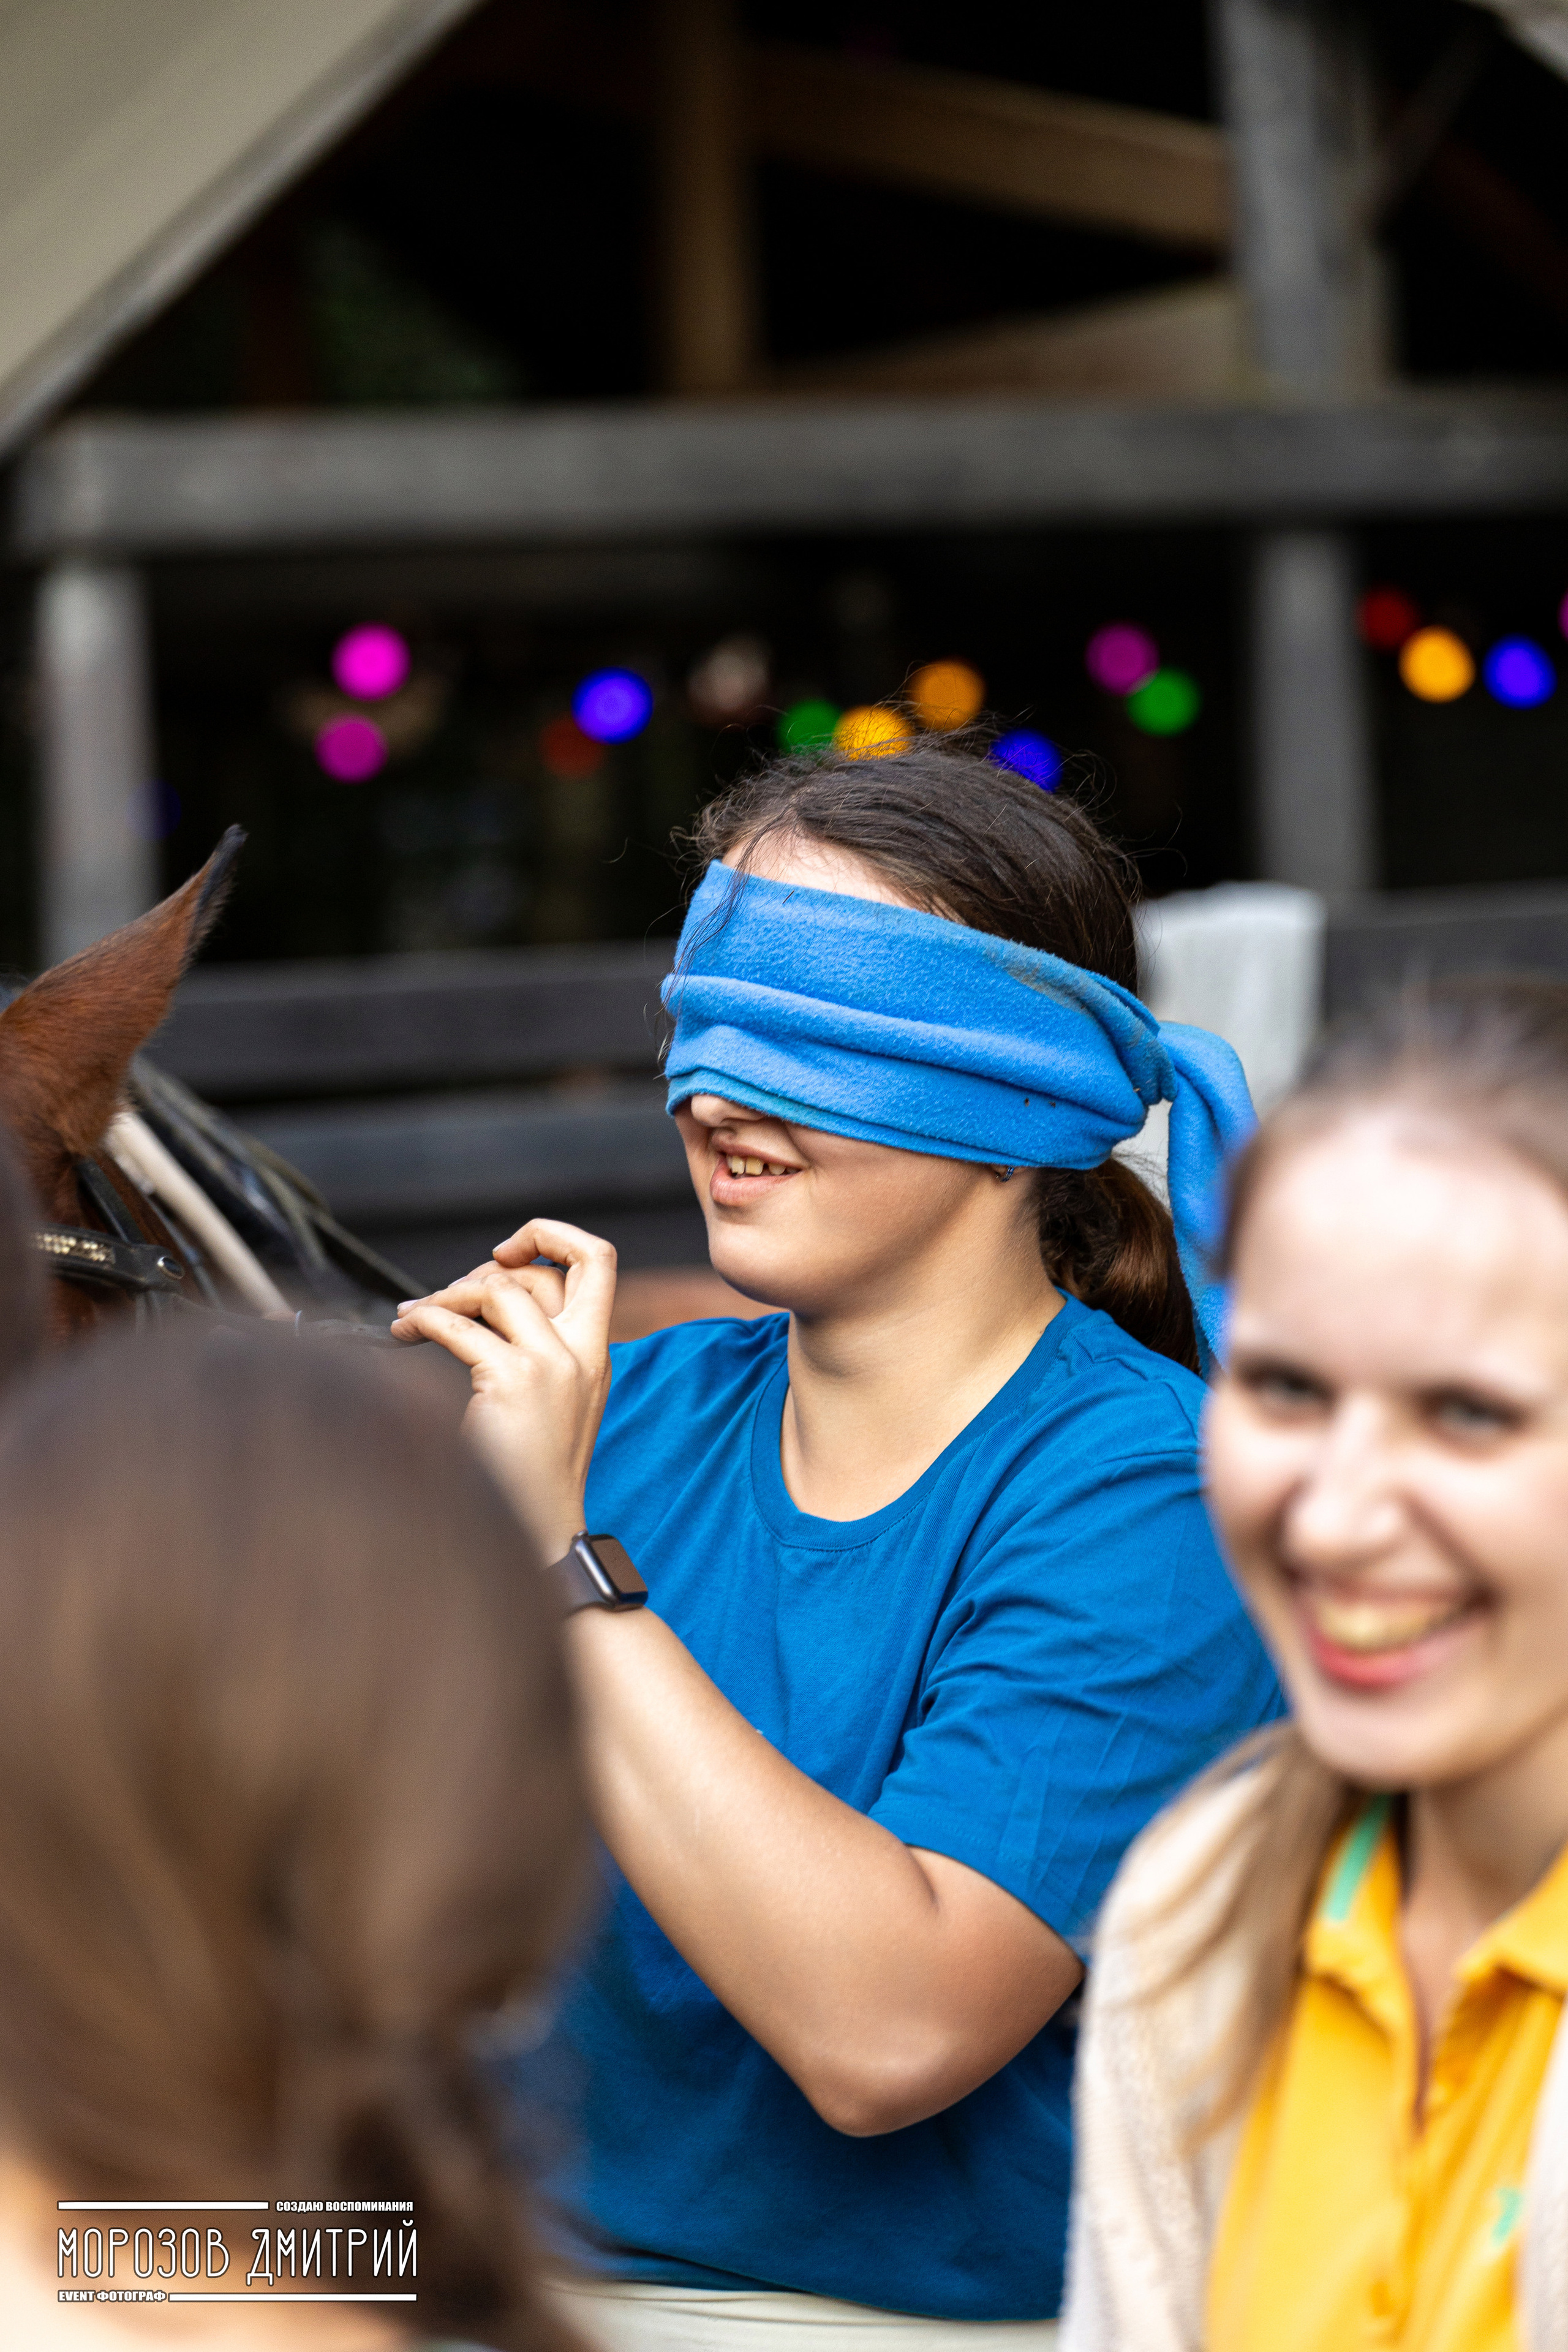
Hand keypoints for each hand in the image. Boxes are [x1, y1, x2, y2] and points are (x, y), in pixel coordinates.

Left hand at [389, 1219, 616, 1558]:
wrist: (542, 1534)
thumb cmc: (534, 1475)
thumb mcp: (555, 1401)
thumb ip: (538, 1348)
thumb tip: (486, 1300)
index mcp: (596, 1352)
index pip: (598, 1261)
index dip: (554, 1238)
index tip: (507, 1255)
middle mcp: (582, 1352)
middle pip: (554, 1265)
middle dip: (495, 1262)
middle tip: (451, 1295)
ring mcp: (550, 1365)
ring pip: (500, 1288)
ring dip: (447, 1292)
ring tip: (415, 1317)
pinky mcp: (512, 1382)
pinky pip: (458, 1326)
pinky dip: (422, 1320)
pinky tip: (404, 1334)